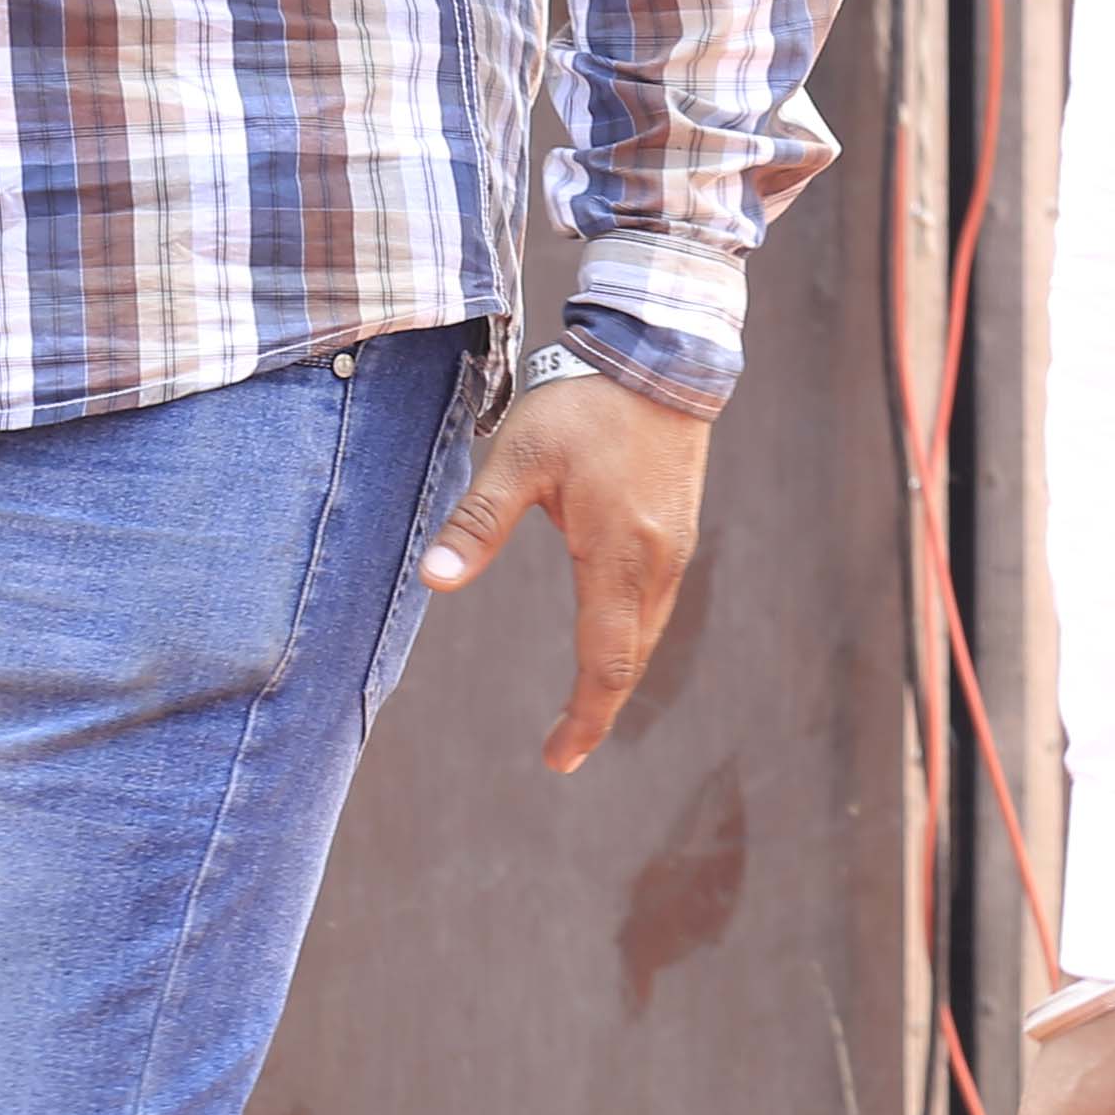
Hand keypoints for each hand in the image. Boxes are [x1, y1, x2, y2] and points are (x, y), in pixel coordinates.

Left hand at [420, 367, 712, 771]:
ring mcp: (675, 546)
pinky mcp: (679, 530)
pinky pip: (657, 604)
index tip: (558, 758)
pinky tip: (611, 638)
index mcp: (618, 553)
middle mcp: (657, 561)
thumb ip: (480, 520)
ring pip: (648, 632)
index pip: (604, 658)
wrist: (663, 356)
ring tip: (583, 706)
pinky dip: (631, 636)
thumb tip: (435, 578)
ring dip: (614, 672)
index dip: (584, 715)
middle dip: (597, 708)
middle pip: (630, 657)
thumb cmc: (587, 403)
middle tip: (562, 748)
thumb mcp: (522, 456)